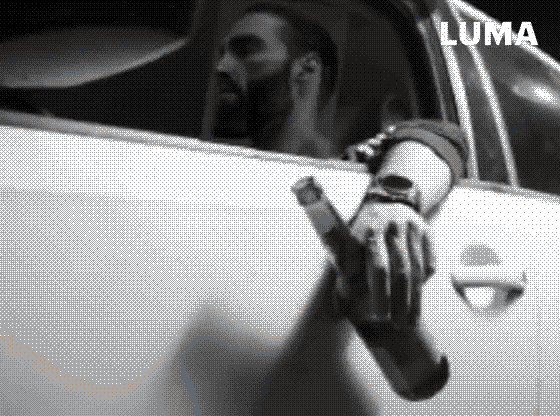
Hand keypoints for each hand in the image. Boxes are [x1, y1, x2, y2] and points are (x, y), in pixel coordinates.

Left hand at [335, 202, 434, 332]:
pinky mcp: (427, 232)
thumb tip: (341, 306)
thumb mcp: (347, 241)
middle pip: (400, 270)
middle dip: (399, 300)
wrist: (388, 199)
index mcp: (368, 230)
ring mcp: (412, 229)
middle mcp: (392, 228)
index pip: (378, 265)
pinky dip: (425, 280)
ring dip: (414, 298)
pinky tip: (418, 296)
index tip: (379, 315)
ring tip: (410, 320)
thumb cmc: (362, 227)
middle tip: (397, 325)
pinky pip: (430, 261)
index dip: (380, 292)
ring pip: (417, 269)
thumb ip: (345, 271)